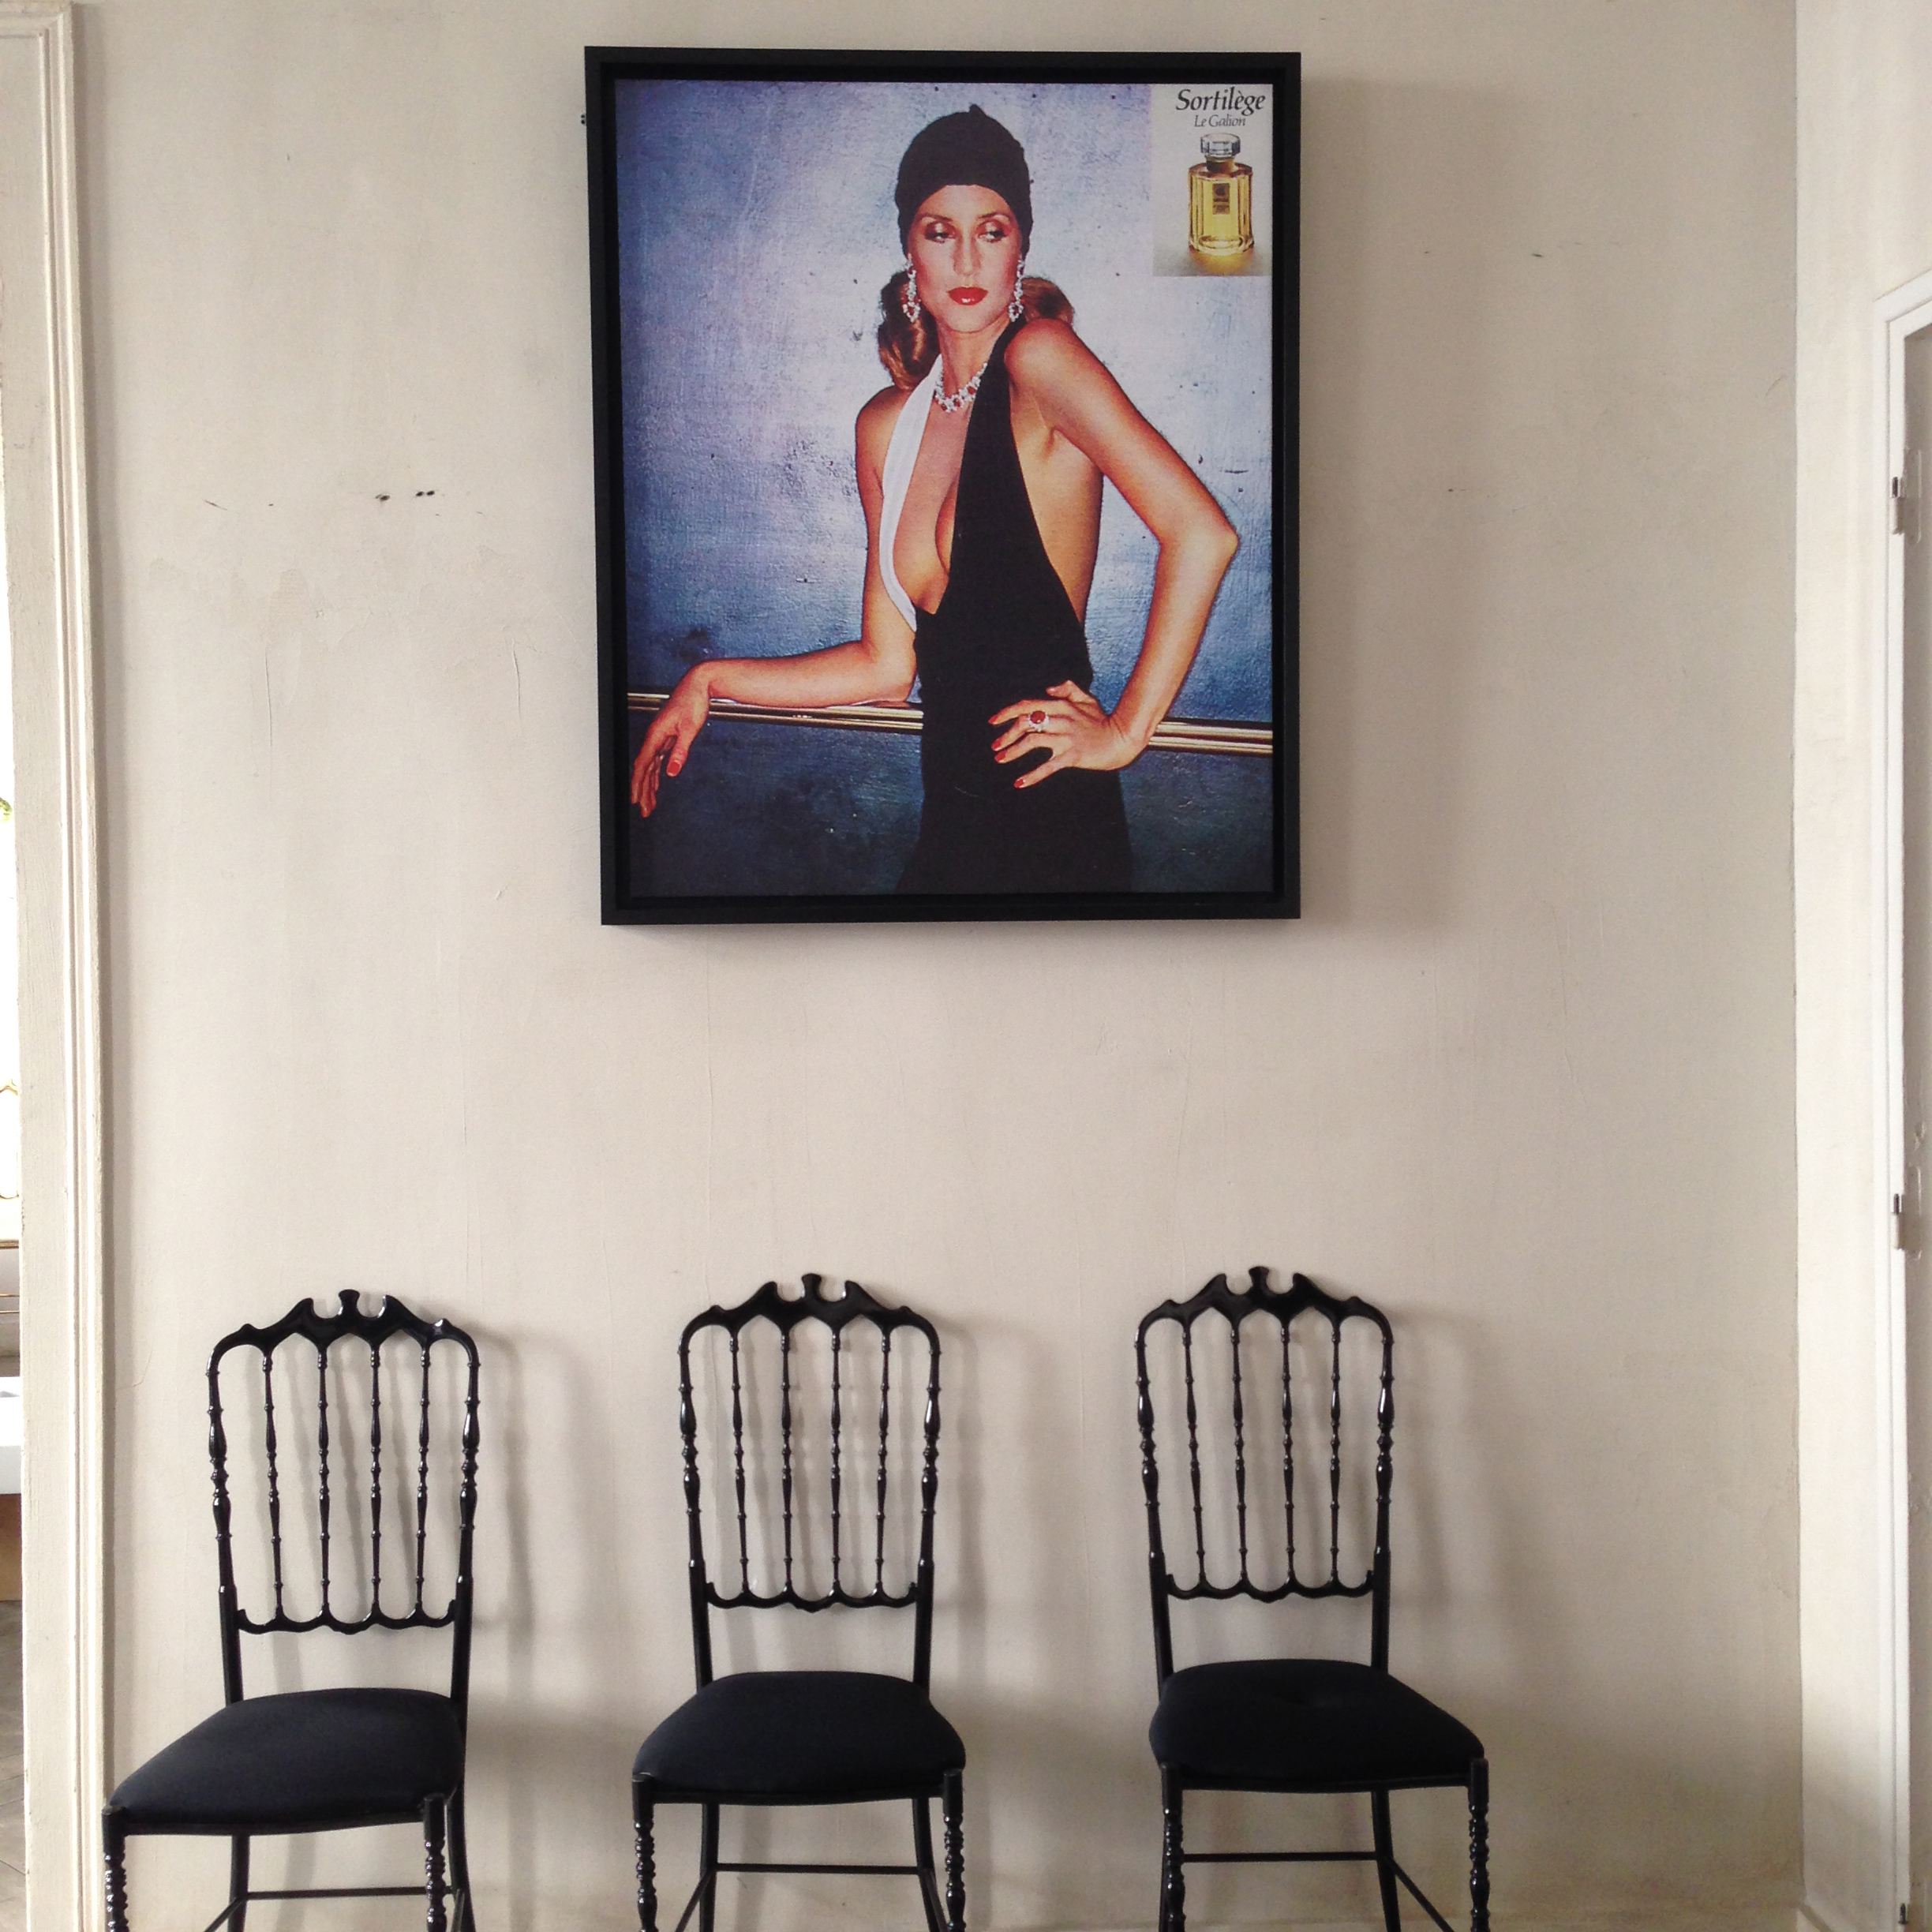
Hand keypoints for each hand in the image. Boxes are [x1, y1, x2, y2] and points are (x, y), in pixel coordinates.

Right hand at [631, 667, 711, 816]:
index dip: (637, 784)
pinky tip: (657, 786)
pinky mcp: (667, 738)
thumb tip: (672, 771)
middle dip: (643, 791)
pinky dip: (656, 775)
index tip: (635, 799)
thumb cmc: (693, 702)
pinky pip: (657, 761)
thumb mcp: (689, 728)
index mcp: (656, 735)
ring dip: (649, 786)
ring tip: (649, 805)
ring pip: (650, 767)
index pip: (642, 765)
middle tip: (644, 810)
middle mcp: (655, 737)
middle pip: (644, 770)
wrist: (698, 685)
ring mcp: (660, 738)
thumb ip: (680, 751)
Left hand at [989, 681, 1139, 787]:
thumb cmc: (1102, 721)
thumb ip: (1068, 690)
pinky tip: (1020, 782)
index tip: (994, 721)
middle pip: (1025, 723)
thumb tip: (1048, 690)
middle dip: (1006, 735)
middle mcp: (1061, 719)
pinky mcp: (1072, 755)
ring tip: (1000, 759)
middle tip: (995, 746)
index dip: (1007, 713)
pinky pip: (1048, 766)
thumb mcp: (1087, 700)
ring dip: (1012, 752)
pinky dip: (1032, 775)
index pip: (1028, 706)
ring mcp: (1066, 738)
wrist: (1121, 739)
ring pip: (1032, 742)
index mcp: (1061, 705)